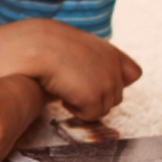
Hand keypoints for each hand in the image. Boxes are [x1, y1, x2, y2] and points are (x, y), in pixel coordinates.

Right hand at [14, 19, 141, 118]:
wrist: (29, 46)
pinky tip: (60, 94)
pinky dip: (75, 110)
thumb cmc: (38, 46)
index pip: (132, 73)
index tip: (90, 82)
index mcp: (108, 51)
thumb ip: (87, 60)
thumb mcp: (68, 45)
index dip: (114, 82)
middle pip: (115, 96)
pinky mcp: (95, 96)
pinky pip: (90, 115)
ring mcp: (107, 81)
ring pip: (104, 108)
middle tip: (69, 86)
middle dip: (94, 96)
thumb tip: (85, 80)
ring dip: (84, 104)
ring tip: (63, 87)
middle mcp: (113, 65)